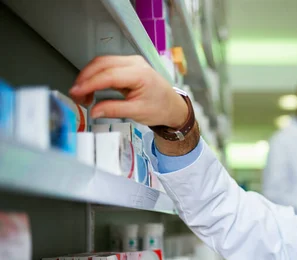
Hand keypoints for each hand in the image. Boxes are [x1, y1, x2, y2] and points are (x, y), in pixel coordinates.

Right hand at [69, 55, 187, 128]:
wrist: (172, 106)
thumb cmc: (160, 108)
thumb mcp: (137, 112)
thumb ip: (114, 110)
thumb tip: (93, 111)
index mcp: (140, 74)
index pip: (109, 75)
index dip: (90, 83)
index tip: (76, 92)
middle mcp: (135, 63)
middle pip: (102, 64)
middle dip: (85, 79)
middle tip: (76, 95)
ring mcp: (131, 62)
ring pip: (102, 63)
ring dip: (88, 77)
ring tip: (82, 95)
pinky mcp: (127, 65)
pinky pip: (106, 66)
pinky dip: (95, 76)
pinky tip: (91, 89)